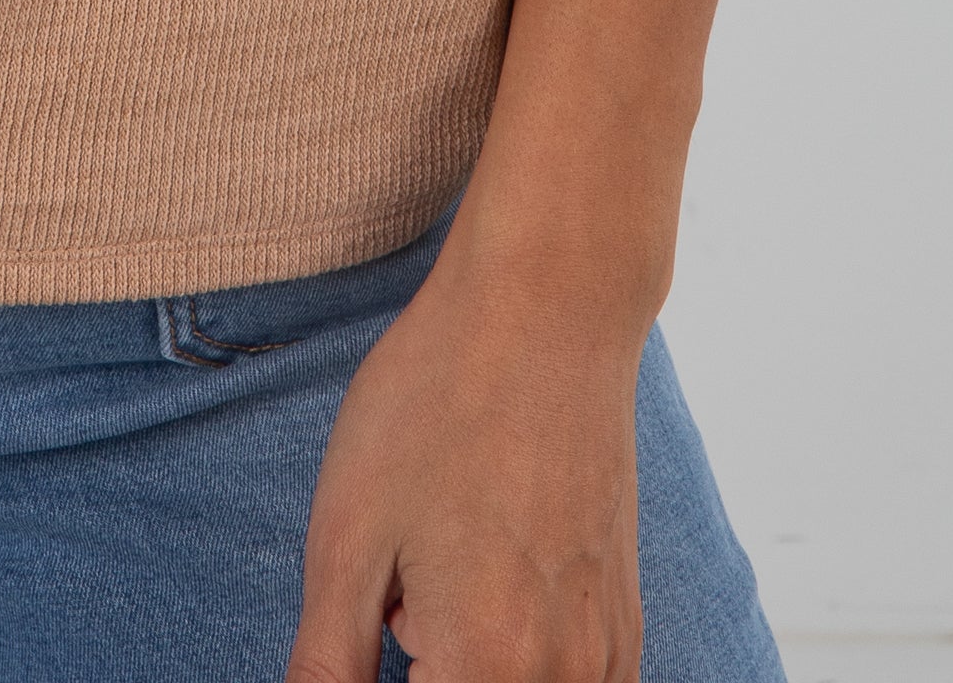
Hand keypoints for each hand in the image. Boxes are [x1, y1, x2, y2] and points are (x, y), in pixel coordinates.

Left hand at [288, 238, 645, 682]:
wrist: (548, 307)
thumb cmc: (439, 403)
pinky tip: (487, 577)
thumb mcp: (347, 537)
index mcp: (491, 667)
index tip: (378, 616)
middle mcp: (567, 677)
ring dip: (469, 666)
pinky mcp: (625, 621)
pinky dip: (517, 659)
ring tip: (440, 578)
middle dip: (422, 668)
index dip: (378, 670)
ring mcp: (607, 653)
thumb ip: (328, 664)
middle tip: (399, 597)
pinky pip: (568, 681)